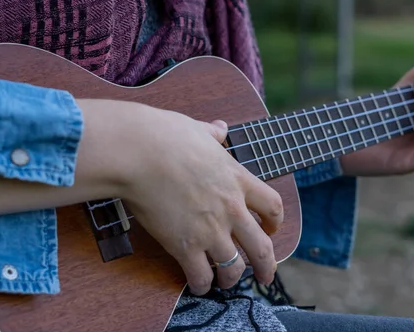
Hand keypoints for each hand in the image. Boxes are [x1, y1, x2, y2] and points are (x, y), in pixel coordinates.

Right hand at [113, 105, 282, 294]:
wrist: (138, 153)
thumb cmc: (165, 137)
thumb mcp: (197, 130)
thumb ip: (213, 135)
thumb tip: (220, 128)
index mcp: (238, 179)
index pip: (272, 206)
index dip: (276, 222)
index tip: (271, 228)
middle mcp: (231, 209)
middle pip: (262, 247)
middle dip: (266, 266)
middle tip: (265, 276)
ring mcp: (210, 230)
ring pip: (234, 268)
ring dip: (231, 279)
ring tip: (226, 283)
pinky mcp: (185, 246)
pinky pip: (201, 275)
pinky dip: (201, 284)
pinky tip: (198, 285)